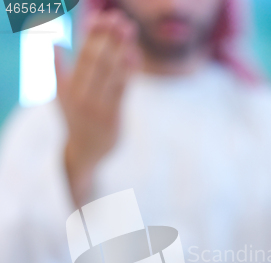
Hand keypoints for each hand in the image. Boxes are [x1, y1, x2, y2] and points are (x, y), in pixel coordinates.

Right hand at [55, 10, 140, 205]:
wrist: (84, 154)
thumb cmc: (76, 119)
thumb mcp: (62, 96)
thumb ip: (61, 70)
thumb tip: (54, 43)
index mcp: (67, 89)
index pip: (81, 56)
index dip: (93, 35)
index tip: (102, 17)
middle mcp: (80, 98)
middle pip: (96, 61)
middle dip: (109, 38)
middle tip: (120, 20)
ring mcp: (97, 109)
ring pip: (111, 73)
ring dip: (121, 49)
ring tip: (129, 30)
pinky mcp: (113, 118)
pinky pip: (122, 90)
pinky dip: (128, 71)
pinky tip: (133, 54)